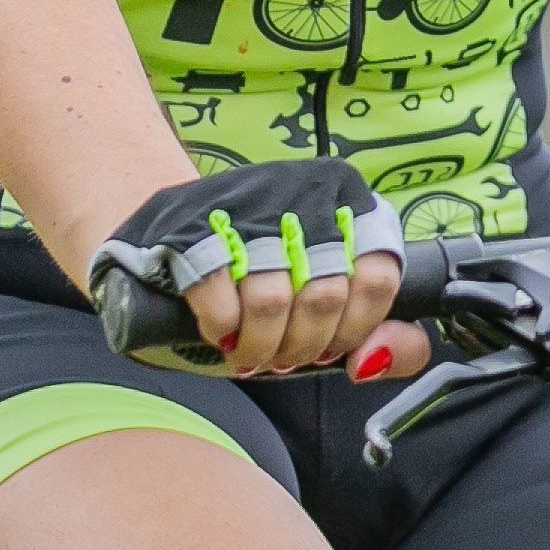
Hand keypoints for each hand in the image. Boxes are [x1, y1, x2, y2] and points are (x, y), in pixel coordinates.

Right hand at [93, 163, 429, 383]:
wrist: (165, 234)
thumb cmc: (261, 276)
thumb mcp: (330, 304)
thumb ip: (384, 335)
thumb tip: (378, 358)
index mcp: (348, 200)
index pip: (377, 277)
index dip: (353, 328)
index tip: (330, 347)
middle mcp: (302, 191)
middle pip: (324, 297)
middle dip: (301, 346)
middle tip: (281, 355)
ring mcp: (245, 204)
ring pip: (273, 302)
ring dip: (260, 347)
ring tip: (249, 352)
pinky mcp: (190, 226)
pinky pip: (222, 301)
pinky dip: (223, 332)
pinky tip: (220, 332)